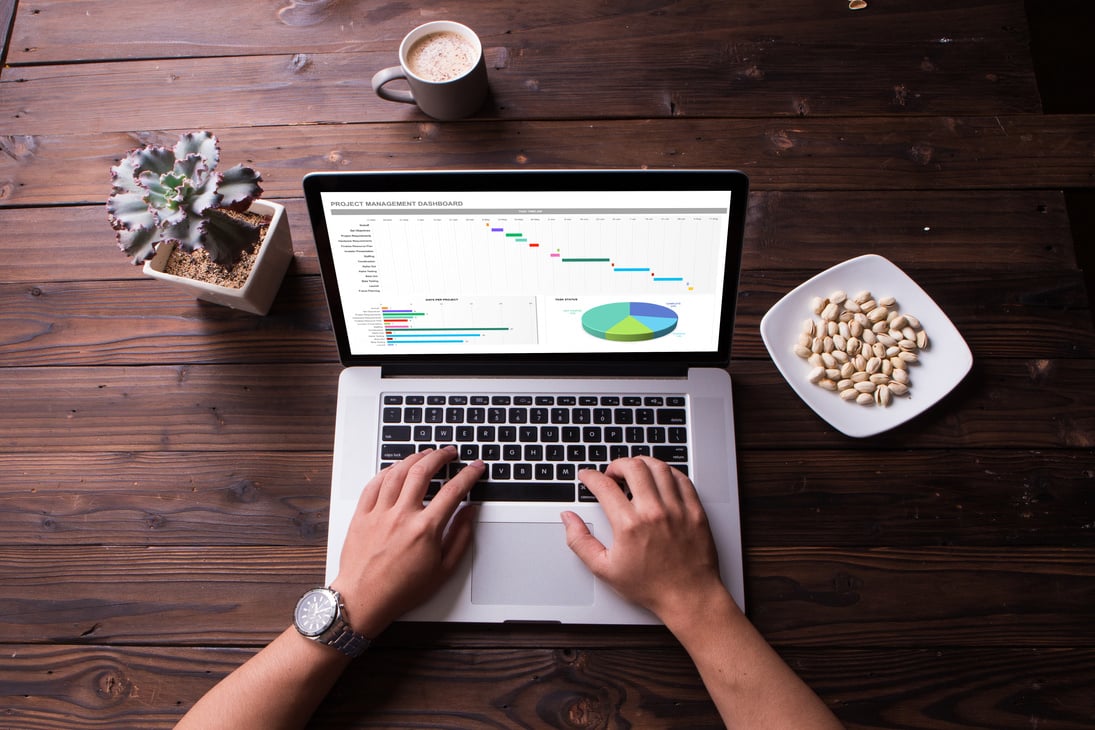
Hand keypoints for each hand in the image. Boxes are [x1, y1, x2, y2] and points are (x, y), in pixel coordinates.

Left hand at [330, 447, 482, 637]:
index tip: (476, 467)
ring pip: (397, 472)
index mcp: (425, 530)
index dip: (469, 474)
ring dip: (414, 458)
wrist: (363, 600)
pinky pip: (374, 483)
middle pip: (422, 471)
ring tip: (425, 454)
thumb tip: (471, 513)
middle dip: (440, 456)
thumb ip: (461, 537)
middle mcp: (402, 516)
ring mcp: (379, 514)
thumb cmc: (402, 590)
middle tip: (449, 452)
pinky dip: (387, 471)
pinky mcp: (361, 515)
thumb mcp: (443, 570)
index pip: (453, 491)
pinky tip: (396, 468)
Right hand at [561, 456, 728, 626]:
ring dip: (642, 463)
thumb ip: (580, 541)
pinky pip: (681, 479)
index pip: (604, 486)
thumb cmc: (650, 586)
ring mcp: (678, 509)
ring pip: (658, 468)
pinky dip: (667, 472)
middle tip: (612, 473)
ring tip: (635, 471)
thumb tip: (568, 519)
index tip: (587, 476)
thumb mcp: (604, 569)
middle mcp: (654, 512)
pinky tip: (660, 478)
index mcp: (629, 525)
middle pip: (633, 467)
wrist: (688, 597)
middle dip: (617, 465)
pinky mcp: (695, 511)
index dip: (590, 477)